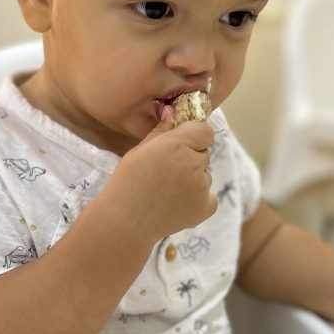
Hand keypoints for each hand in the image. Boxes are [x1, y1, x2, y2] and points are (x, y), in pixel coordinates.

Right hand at [103, 105, 217, 241]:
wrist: (125, 221)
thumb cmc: (127, 182)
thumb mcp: (139, 151)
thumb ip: (161, 131)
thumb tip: (173, 113)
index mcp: (178, 144)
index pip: (205, 131)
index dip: (194, 136)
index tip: (181, 145)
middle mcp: (194, 162)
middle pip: (204, 154)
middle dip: (191, 158)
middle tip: (168, 172)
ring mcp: (203, 186)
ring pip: (205, 175)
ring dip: (194, 179)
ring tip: (168, 192)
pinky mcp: (207, 206)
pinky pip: (209, 196)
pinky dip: (198, 200)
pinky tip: (177, 204)